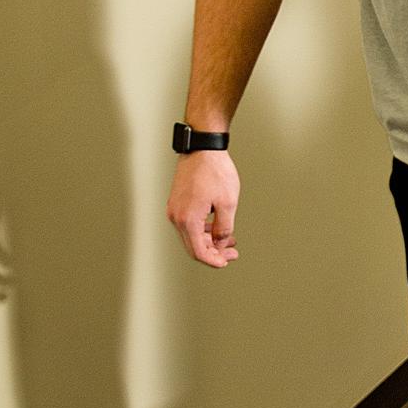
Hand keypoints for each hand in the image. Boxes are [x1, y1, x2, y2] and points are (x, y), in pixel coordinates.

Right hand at [168, 148, 240, 267]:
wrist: (202, 146)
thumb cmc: (215, 171)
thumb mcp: (227, 203)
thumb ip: (224, 228)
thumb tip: (220, 244)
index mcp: (187, 220)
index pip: (198, 252)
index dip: (213, 260)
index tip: (226, 261)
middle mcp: (176, 216)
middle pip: (193, 246)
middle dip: (214, 252)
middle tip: (232, 252)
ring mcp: (174, 208)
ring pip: (191, 235)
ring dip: (209, 240)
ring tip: (230, 240)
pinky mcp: (177, 201)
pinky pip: (188, 223)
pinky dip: (203, 229)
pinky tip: (217, 227)